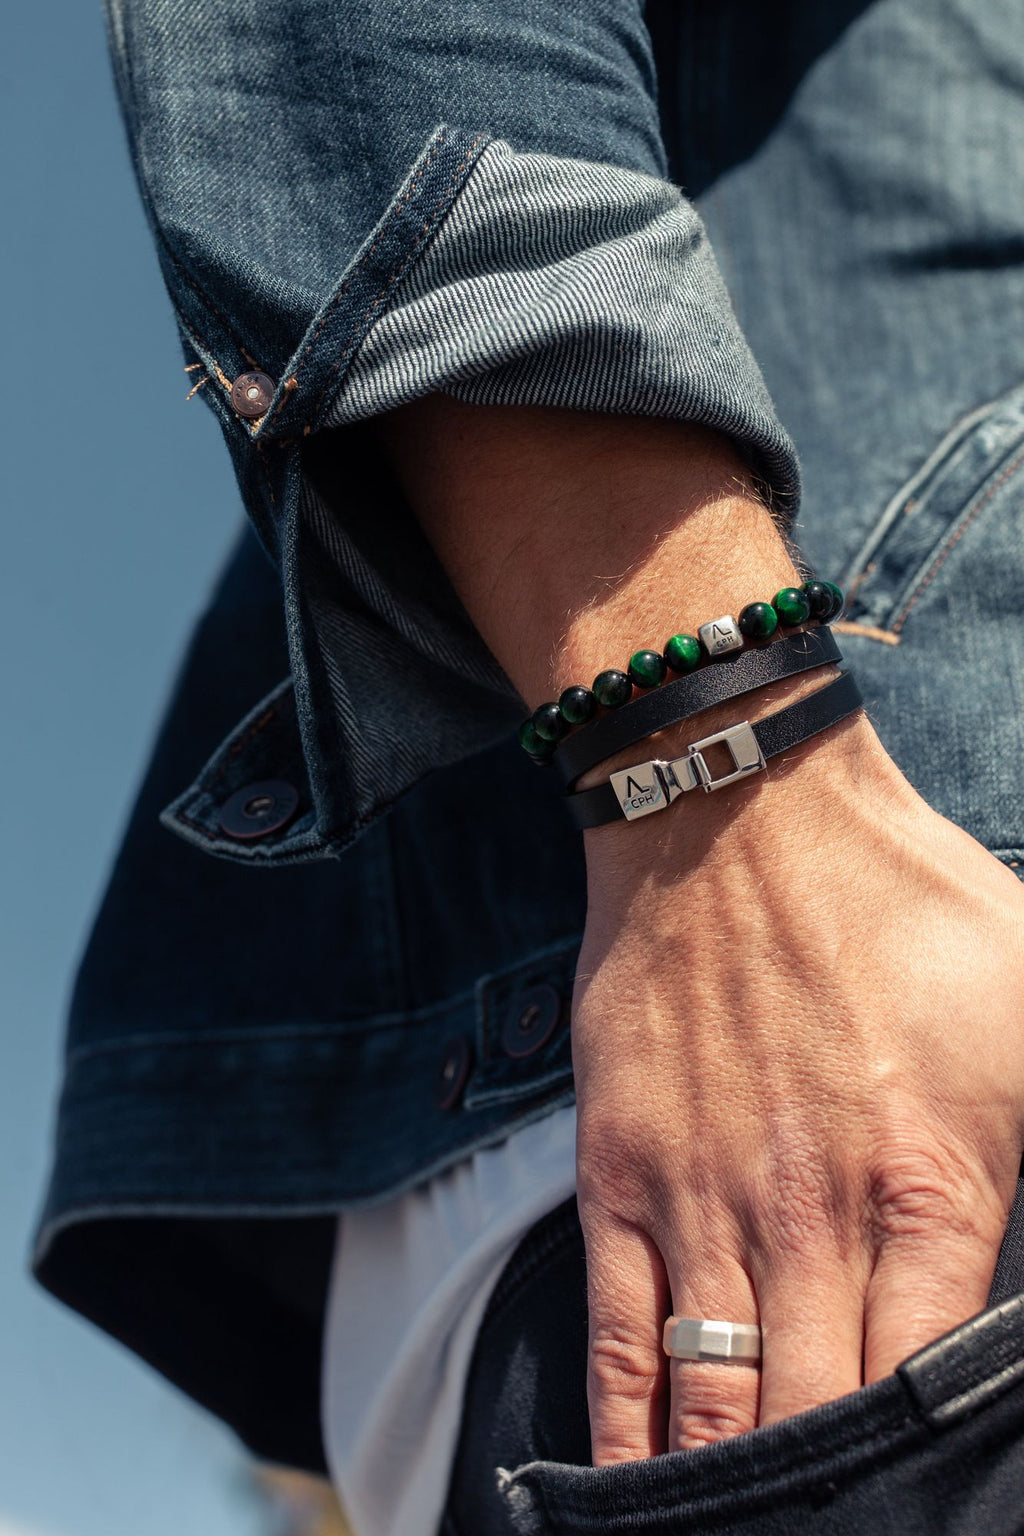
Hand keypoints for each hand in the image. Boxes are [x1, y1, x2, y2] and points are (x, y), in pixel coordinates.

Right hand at [573, 702, 1023, 1462]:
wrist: (737, 814)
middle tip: (837, 1529)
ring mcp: (703, 1203)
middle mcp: (813, 1218)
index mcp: (934, 1185)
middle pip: (819, 1425)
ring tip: (741, 1532)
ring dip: (728, 1491)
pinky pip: (619, 1340)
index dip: (924, 1473)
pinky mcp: (619, 1176)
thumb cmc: (895, 900)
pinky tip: (635, 1493)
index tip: (922, 1503)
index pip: (930, 1394)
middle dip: (830, 1505)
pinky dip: (626, 1433)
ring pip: (714, 1405)